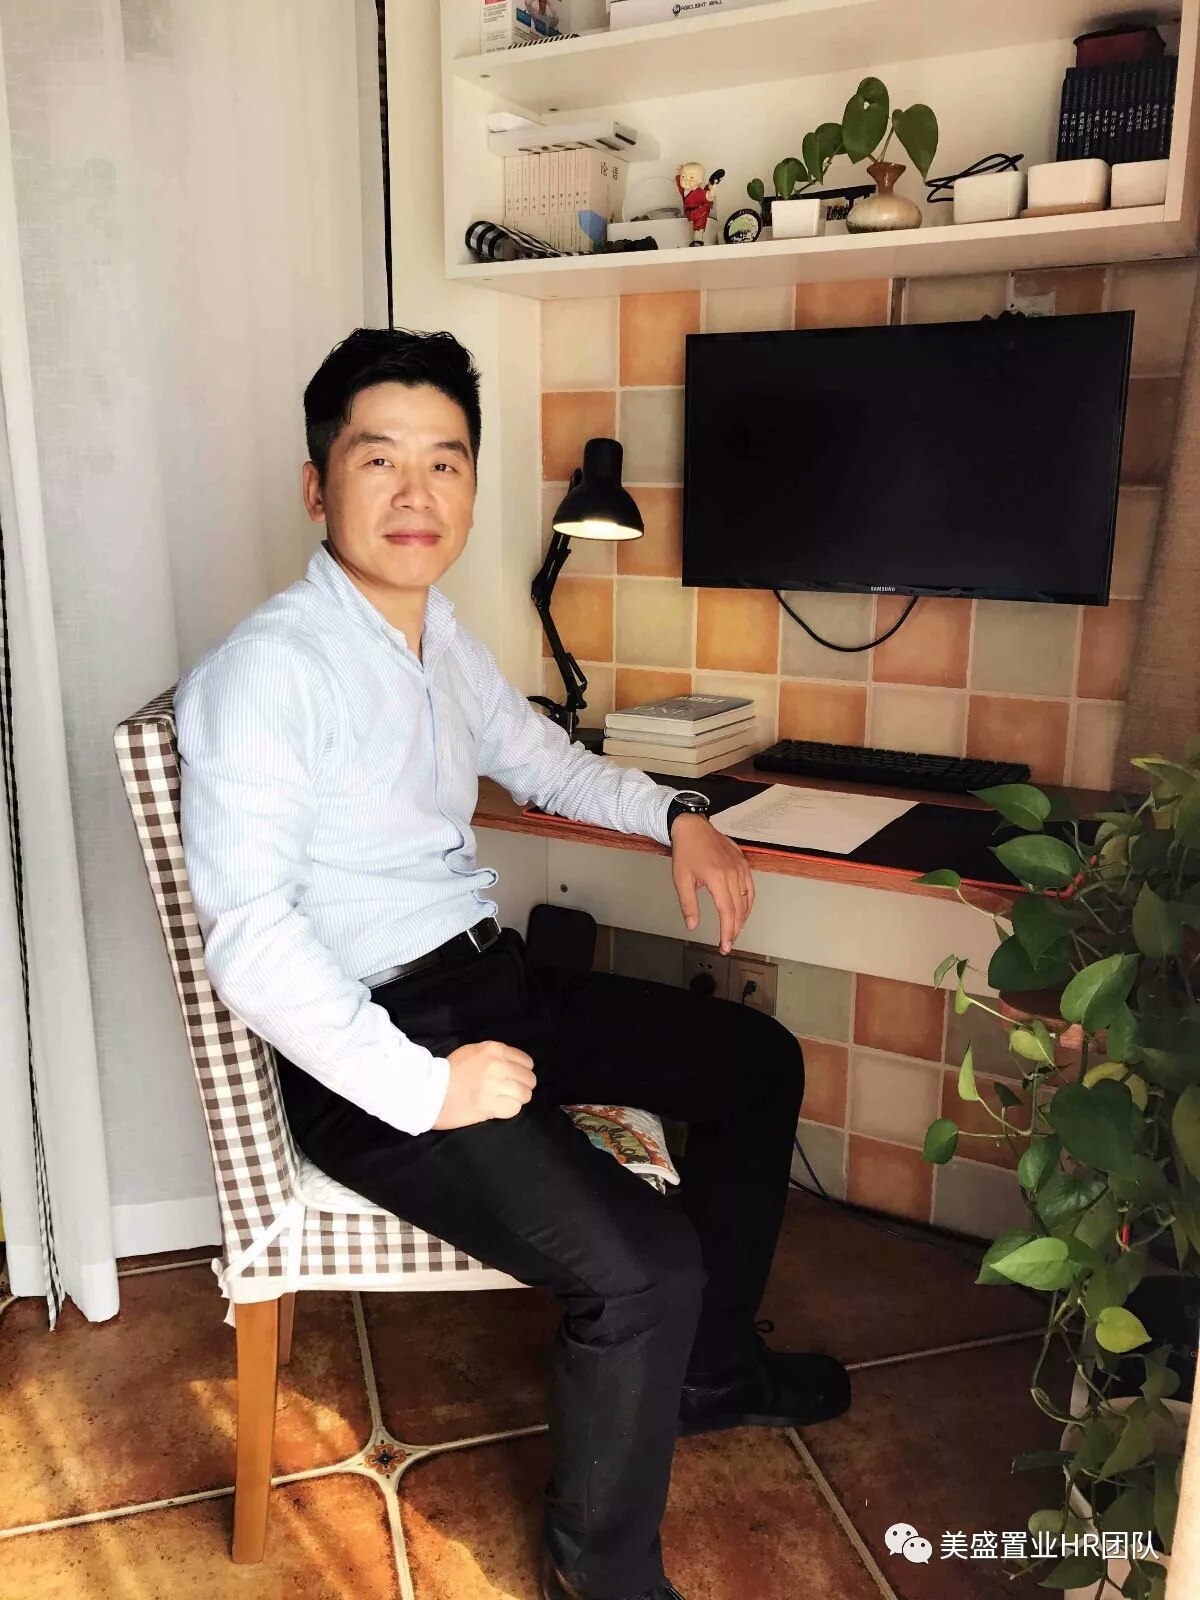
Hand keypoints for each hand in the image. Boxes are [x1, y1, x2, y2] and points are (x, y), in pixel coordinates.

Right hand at [434, 1040, 536, 1127]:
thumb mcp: (473, 1051)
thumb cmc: (449, 1070)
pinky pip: (514, 1108)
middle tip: (510, 1091)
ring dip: (517, 1099)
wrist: (429, 1090)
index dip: (522, 1071)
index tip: (515, 1078)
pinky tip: (499, 1108)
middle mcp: (498, 1065)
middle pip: (528, 1078)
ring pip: (525, 1094)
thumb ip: (494, 1055)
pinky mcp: (491, 1105)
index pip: (526, 1061)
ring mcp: (495, 1086)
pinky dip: (509, 1109)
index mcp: (494, 1049)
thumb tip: (513, 1064)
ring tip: (505, 1100)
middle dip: (522, 1086)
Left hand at [670, 813, 754, 954]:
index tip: (725, 946)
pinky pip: (751, 887)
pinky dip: (749, 902)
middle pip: (739, 909)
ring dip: (742, 918)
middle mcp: (733, 874)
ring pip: (748, 900)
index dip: (728, 932)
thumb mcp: (681, 879)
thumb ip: (688, 904)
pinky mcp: (743, 863)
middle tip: (728, 943)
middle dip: (734, 929)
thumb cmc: (686, 851)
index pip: (728, 913)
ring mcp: (740, 868)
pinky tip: (743, 910)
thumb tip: (693, 925)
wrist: (693, 827)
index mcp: (717, 878)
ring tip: (734, 930)